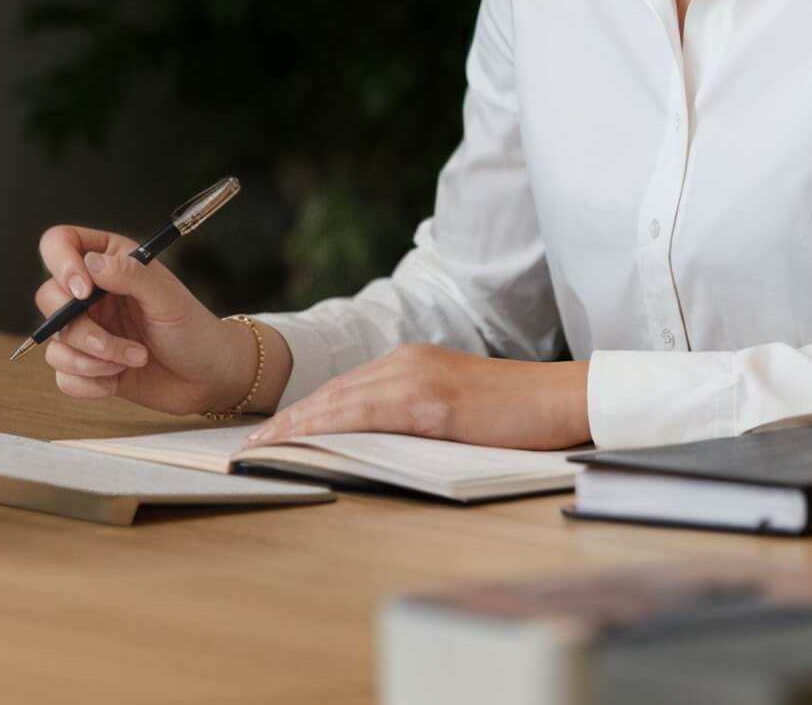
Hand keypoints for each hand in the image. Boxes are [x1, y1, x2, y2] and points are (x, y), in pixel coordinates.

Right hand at [33, 224, 291, 415]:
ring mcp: (87, 329)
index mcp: (110, 262)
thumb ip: (129, 275)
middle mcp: (92, 293)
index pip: (59, 244)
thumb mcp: (166, 297)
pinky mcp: (87, 365)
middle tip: (115, 343)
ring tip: (135, 359)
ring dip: (93, 359)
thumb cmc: (194, 330)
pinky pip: (63, 376)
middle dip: (81, 329)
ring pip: (55, 343)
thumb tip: (88, 263)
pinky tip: (119, 379)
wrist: (207, 378)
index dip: (61, 264)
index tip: (84, 291)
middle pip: (48, 298)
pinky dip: (90, 382)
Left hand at [244, 344, 590, 450]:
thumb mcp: (452, 409)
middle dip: (286, 420)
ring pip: (341, 403)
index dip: (302, 412)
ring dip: (296, 427)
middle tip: (247, 445)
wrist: (564, 399)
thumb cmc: (516, 413)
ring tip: (261, 449)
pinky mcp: (434, 403)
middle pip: (332, 394)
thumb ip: (412, 416)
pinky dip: (330, 429)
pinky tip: (307, 443)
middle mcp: (408, 362)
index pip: (343, 390)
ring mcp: (420, 379)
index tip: (268, 433)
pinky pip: (368, 416)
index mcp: (412, 362)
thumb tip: (369, 444)